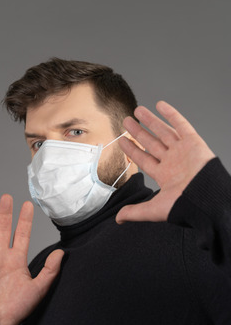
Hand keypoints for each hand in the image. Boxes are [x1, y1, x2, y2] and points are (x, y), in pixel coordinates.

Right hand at [0, 195, 63, 324]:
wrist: (0, 324)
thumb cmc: (20, 308)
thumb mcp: (39, 288)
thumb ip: (50, 270)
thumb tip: (61, 253)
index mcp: (18, 260)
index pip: (22, 234)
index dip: (25, 220)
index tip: (28, 204)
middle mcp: (2, 257)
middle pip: (3, 230)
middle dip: (5, 214)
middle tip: (6, 197)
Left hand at [116, 101, 215, 223]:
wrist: (206, 198)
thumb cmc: (184, 205)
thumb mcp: (154, 209)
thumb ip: (135, 211)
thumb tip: (118, 218)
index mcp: (164, 175)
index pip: (144, 159)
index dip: (132, 149)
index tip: (121, 140)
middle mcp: (172, 161)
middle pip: (151, 143)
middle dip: (138, 132)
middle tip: (126, 121)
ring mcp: (183, 151)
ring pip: (164, 132)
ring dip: (151, 121)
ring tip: (138, 110)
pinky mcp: (194, 142)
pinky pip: (182, 125)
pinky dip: (172, 114)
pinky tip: (160, 105)